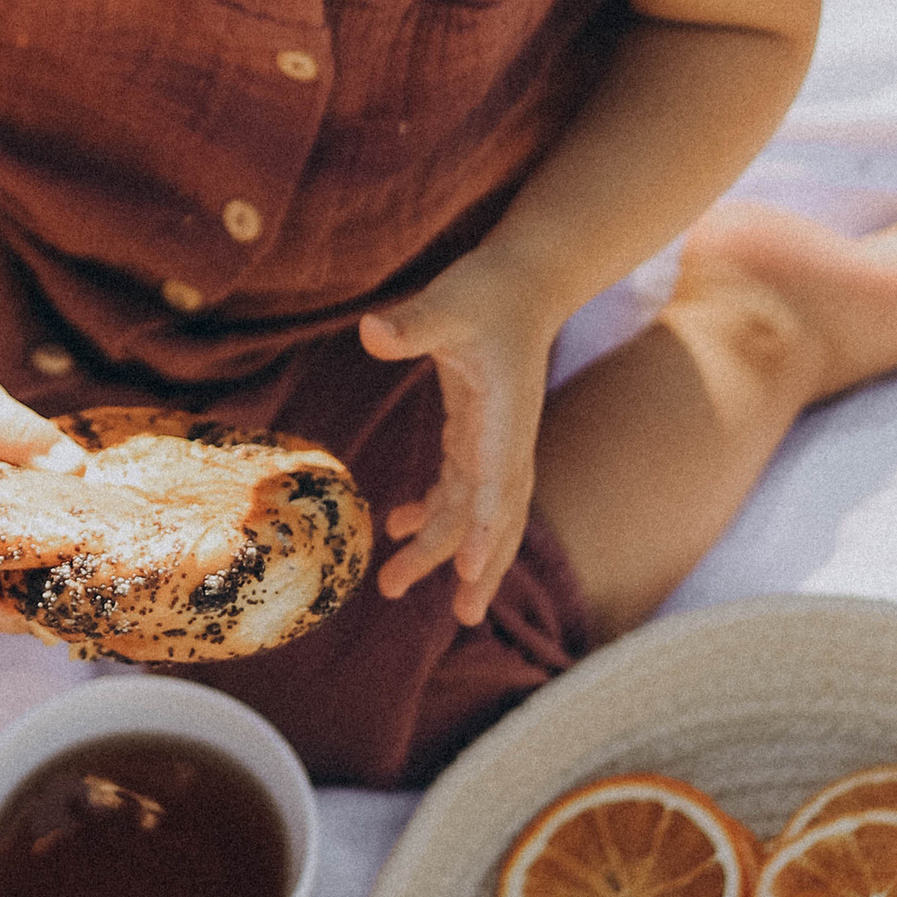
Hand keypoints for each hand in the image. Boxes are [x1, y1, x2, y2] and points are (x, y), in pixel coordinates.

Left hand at [357, 248, 561, 625]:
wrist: (526, 280)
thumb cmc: (488, 289)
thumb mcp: (448, 302)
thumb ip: (413, 323)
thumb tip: (370, 330)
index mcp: (505, 413)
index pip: (497, 480)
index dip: (484, 527)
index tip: (469, 569)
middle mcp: (508, 438)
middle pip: (496, 516)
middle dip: (478, 565)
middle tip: (461, 616)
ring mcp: (496, 441)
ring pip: (477, 512)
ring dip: (445, 550)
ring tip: (398, 585)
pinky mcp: (480, 435)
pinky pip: (461, 490)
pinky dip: (434, 514)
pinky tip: (399, 526)